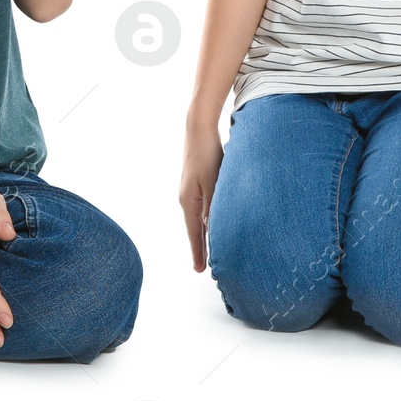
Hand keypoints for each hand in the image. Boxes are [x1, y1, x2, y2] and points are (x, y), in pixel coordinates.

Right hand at [180, 124, 223, 270]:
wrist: (199, 130)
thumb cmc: (207, 156)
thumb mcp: (213, 185)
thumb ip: (213, 209)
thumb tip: (212, 231)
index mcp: (188, 202)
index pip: (195, 234)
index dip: (198, 252)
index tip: (199, 271)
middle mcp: (186, 199)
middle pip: (195, 228)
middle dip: (200, 246)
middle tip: (203, 266)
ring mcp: (190, 191)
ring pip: (199, 218)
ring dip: (205, 233)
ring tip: (210, 249)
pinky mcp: (197, 183)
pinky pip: (201, 208)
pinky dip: (207, 219)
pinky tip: (214, 221)